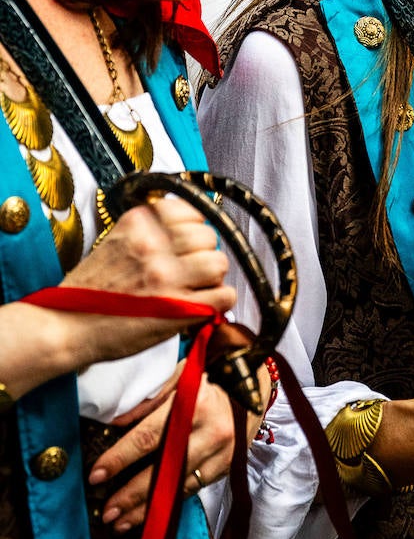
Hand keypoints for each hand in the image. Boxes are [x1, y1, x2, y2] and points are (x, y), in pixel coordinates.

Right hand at [0, 199, 233, 402]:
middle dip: (203, 253)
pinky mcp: (178, 309)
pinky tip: (203, 306)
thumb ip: (147, 232)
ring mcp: (167, 276)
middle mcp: (154, 245)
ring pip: (219, 263)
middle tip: (189, 270)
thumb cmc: (88, 292)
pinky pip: (224, 296)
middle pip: (208, 236)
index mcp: (138, 224)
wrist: (65, 328)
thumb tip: (187, 227)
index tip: (186, 241)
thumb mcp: (114, 243)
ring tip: (195, 288)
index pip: (190, 210)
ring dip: (212, 277)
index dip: (193, 227)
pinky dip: (220, 302)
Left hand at [88, 359, 269, 530]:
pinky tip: (149, 514)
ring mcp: (222, 451)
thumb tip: (114, 424)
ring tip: (120, 522)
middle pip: (163, 469)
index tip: (96, 476)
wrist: (255, 385)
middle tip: (106, 512)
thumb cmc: (211, 376)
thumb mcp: (181, 375)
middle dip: (130, 494)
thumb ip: (149, 398)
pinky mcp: (227, 465)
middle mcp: (210, 430)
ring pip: (178, 486)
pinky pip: (193, 489)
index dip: (120, 458)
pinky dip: (169, 503)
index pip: (148, 436)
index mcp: (193, 403)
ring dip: (147, 508)